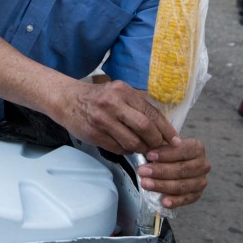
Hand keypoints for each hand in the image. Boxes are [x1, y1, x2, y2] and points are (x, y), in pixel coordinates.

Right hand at [58, 80, 181, 156]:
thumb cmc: (97, 98)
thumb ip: (137, 107)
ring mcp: (102, 120)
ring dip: (141, 149)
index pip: (152, 113)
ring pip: (132, 141)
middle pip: (145, 128)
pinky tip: (126, 146)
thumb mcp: (118, 92)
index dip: (166, 130)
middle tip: (158, 147)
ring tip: (142, 148)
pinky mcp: (94, 134)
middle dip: (156, 142)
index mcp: (123, 91)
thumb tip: (161, 128)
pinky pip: (118, 148)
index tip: (175, 140)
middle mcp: (113, 104)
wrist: (67, 100)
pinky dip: (126, 150)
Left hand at [138, 139, 209, 208]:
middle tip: (142, 171)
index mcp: (197, 148)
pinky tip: (163, 202)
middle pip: (181, 169)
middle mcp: (203, 164)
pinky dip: (175, 201)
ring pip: (182, 185)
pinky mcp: (197, 194)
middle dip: (160, 171)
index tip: (149, 156)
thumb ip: (159, 146)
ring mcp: (201, 181)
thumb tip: (150, 154)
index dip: (165, 154)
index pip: (182, 151)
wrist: (174, 164)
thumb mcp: (164, 144)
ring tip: (145, 184)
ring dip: (162, 185)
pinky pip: (186, 199)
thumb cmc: (167, 152)